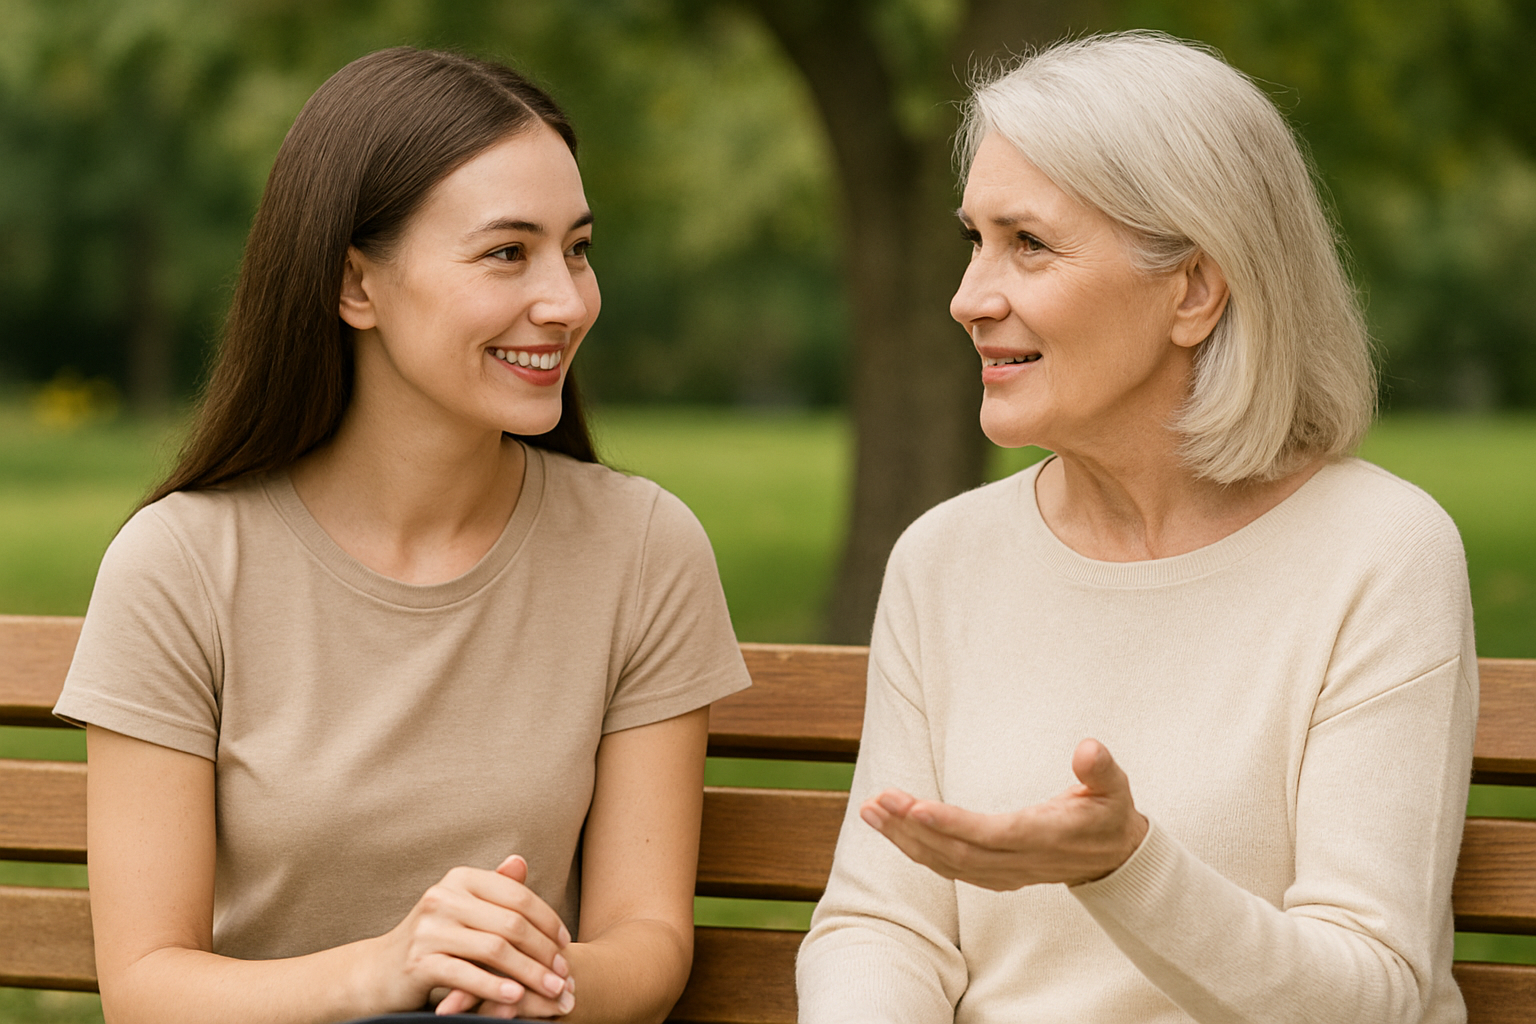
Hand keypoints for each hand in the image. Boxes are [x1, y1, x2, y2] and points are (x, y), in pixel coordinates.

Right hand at [371, 854, 573, 1015]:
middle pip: (511, 923)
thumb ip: (493, 889)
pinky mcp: (418, 962)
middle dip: (544, 951)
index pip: (517, 896)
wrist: (378, 972)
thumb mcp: (461, 908)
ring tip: (552, 990)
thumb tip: (521, 861)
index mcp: (460, 879)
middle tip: (565, 974)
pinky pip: (467, 974)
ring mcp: (429, 930)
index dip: (547, 920)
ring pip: (494, 950)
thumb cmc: (432, 939)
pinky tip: (516, 998)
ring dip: (529, 973)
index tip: (565, 943)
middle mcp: (443, 898)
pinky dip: (495, 987)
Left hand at [859, 738, 1148, 889]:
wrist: (1113, 859)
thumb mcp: (1115, 788)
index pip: (992, 835)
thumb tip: (1089, 749)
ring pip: (946, 862)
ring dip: (904, 839)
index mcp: (1045, 836)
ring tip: (870, 811)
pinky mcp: (993, 875)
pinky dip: (916, 850)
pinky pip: (948, 868)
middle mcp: (1020, 860)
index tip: (916, 808)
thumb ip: (1102, 770)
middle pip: (957, 851)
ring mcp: (1004, 872)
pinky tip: (891, 829)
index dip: (953, 825)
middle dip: (913, 828)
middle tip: (877, 800)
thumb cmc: (1109, 813)